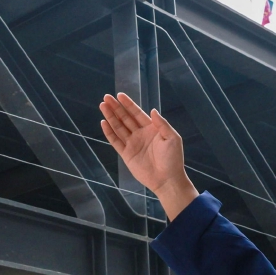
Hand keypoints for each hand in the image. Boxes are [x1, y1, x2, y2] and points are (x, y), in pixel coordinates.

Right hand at [98, 93, 196, 218]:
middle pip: (125, 118)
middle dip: (116, 108)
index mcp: (151, 128)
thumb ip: (162, 124)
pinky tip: (104, 123)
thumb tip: (152, 110)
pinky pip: (116, 141)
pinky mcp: (126, 154)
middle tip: (106, 97)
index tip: (119, 95)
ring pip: (119, 127)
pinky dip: (109, 132)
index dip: (128, 104)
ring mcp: (132, 144)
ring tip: (102, 106)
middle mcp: (140, 134)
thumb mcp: (172, 138)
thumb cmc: (173, 158)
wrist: (167, 179)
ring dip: (110, 117)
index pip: (137, 113)